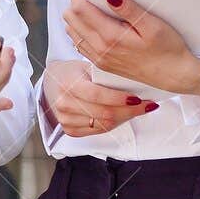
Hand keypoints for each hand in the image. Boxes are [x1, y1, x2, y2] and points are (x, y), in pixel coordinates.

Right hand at [40, 59, 157, 136]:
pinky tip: (123, 116)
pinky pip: (98, 131)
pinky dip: (114, 124)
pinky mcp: (70, 130)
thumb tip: (134, 84)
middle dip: (130, 111)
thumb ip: (104, 76)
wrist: (53, 82)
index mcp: (69, 85)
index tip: (138, 98)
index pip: (98, 95)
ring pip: (104, 125)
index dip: (119, 99)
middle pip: (104, 114)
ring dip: (125, 118)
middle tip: (147, 105)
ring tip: (139, 110)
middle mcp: (65, 104)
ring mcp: (66, 120)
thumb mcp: (86, 67)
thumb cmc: (74, 72)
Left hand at [61, 0, 199, 97]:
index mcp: (111, 38)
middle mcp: (100, 49)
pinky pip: (79, 42)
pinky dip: (78, 27)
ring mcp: (98, 58)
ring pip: (71, 30)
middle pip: (70, 18)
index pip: (81, 8)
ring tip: (88, 0)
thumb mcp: (153, 26)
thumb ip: (130, 10)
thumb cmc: (168, 50)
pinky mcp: (100, 63)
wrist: (174, 76)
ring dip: (74, 13)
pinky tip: (91, 20)